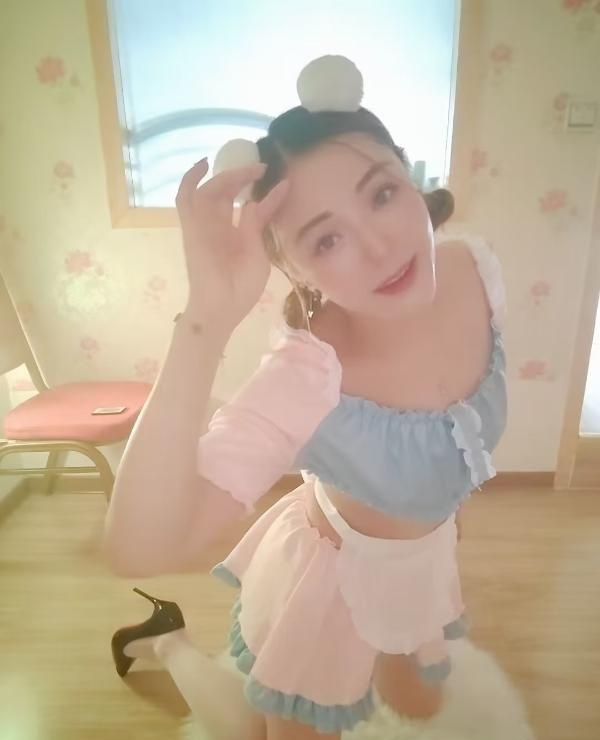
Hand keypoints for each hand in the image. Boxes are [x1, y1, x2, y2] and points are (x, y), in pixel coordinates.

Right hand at [175, 159, 288, 331]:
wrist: (222, 307)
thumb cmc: (242, 289)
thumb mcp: (259, 254)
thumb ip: (257, 226)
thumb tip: (258, 200)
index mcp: (238, 236)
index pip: (251, 208)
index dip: (267, 194)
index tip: (282, 181)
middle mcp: (220, 227)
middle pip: (228, 192)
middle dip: (243, 177)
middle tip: (261, 166)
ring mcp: (204, 225)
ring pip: (209, 190)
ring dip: (225, 176)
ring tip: (244, 167)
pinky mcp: (192, 227)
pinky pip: (185, 198)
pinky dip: (189, 179)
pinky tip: (202, 164)